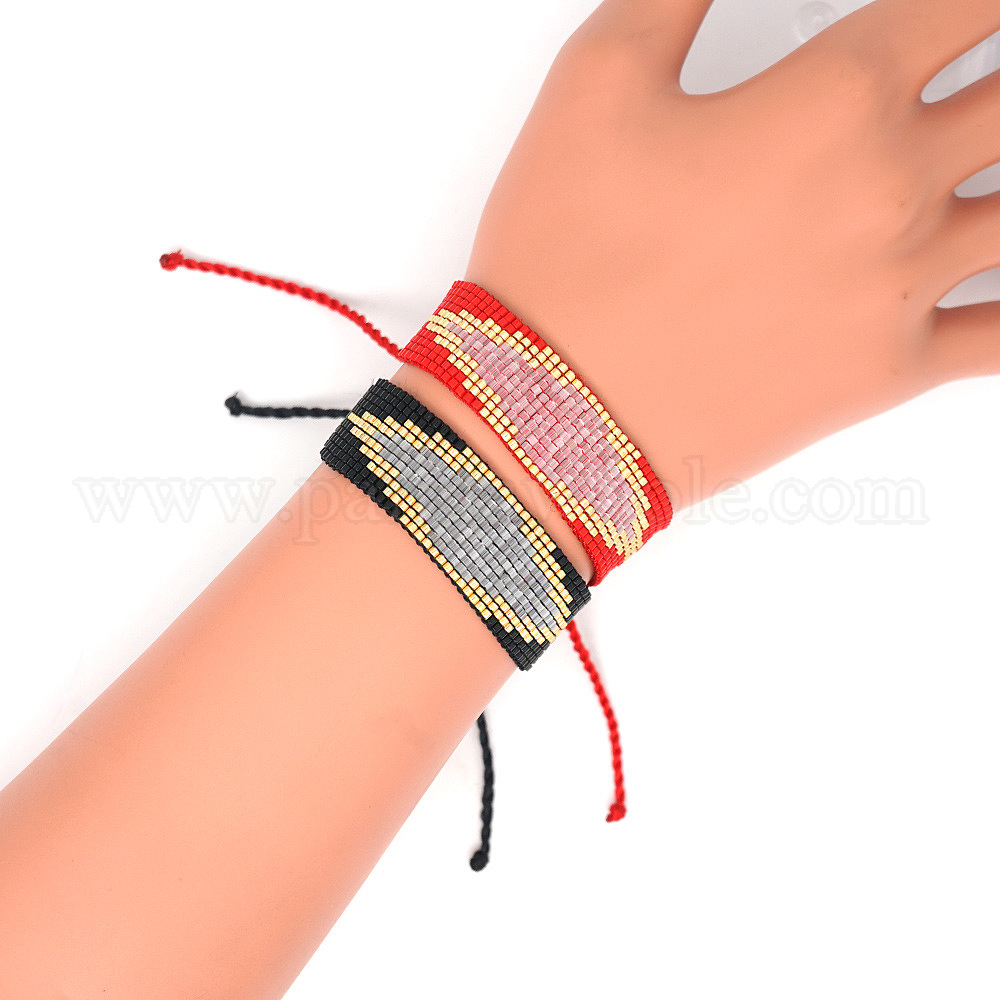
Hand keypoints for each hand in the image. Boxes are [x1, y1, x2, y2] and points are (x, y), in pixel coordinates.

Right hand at [463, 0, 999, 509]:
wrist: (553, 411)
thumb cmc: (567, 258)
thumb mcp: (598, 78)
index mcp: (837, 97)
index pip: (968, 2)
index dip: (971, 3)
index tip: (954, 15)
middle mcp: (892, 188)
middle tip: (980, 75)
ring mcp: (901, 288)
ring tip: (986, 165)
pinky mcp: (886, 373)